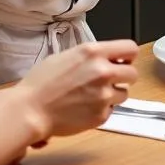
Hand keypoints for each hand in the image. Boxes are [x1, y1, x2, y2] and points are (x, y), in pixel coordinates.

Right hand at [16, 40, 138, 140]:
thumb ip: (91, 56)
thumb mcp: (67, 56)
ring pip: (124, 94)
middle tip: (109, 80)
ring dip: (113, 94)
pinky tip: (84, 107)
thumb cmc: (42, 82)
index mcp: (93, 52)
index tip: (123, 60)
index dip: (128, 56)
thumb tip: (106, 58)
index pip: (130, 48)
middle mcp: (103, 72)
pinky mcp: (101, 115)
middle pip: (133, 73)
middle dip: (123, 77)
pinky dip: (101, 109)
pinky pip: (110, 110)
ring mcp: (103, 95)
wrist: (31, 109)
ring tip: (92, 95)